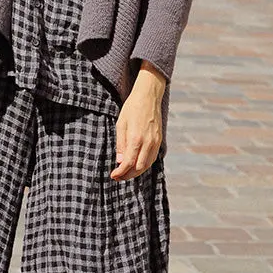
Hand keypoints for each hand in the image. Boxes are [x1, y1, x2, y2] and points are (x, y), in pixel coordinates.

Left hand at [111, 63, 165, 180]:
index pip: (129, 163)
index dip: (121, 172)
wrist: (149, 96)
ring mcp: (155, 142)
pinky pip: (152, 158)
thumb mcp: (121, 124)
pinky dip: (144, 164)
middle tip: (118, 176)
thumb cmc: (132, 108)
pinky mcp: (159, 140)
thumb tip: (120, 161)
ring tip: (125, 172)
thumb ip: (121, 144)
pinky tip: (136, 164)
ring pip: (147, 165)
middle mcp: (148, 142)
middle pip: (139, 168)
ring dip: (136, 172)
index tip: (113, 175)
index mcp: (136, 138)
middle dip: (128, 175)